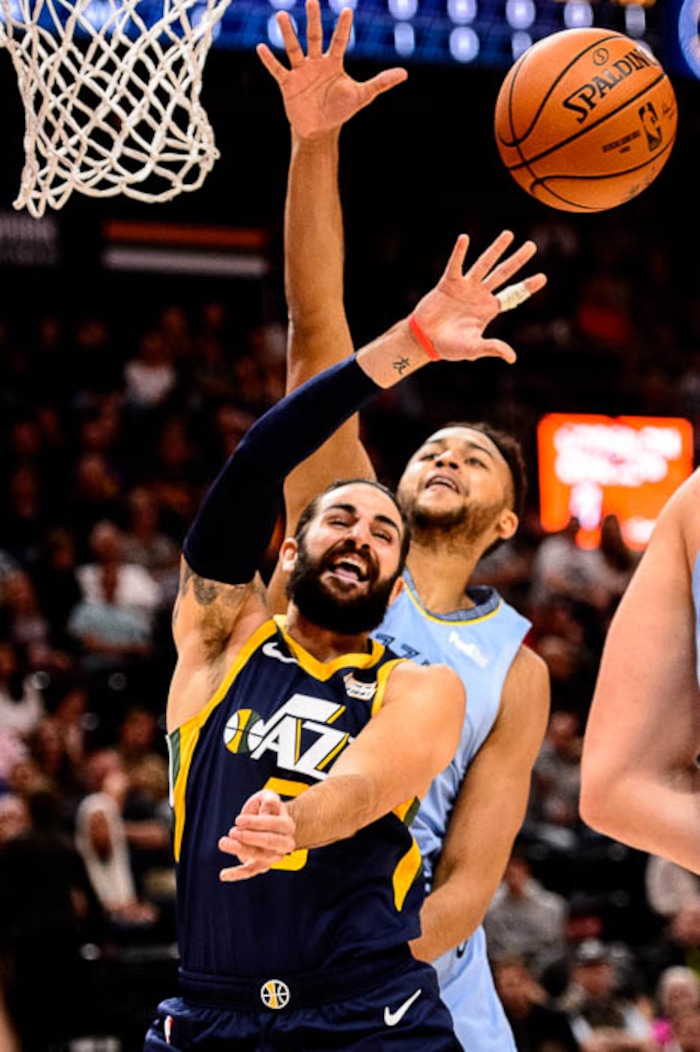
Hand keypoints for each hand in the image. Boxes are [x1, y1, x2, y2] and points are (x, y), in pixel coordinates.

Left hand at [218, 789, 296, 881]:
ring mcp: (273, 856)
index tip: (238, 819)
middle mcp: (284, 843)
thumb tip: (269, 809)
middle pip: (271, 843)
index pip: (276, 825)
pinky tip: (223, 875)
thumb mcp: (267, 797)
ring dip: (240, 850)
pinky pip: (250, 871)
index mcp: (288, 825)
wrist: (267, 823)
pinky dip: (237, 874)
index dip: (257, 822)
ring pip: (259, 857)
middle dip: (251, 837)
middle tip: (233, 831)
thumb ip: (269, 800)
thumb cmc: (265, 807)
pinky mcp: (261, 865)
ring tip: (223, 842)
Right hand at [257, 0, 406, 139]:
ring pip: (294, 48)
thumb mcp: (362, 96)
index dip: (343, 28)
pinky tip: (261, 47)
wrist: (320, 129)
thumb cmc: (341, 110)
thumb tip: (404, 73)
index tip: (347, 10)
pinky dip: (269, 60)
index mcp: (333, 64)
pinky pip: (277, 69)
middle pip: (314, 38)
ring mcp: (301, 72)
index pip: (340, 41)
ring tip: (281, 15)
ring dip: (288, 33)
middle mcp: (316, 63)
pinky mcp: (288, 84)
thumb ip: (381, 82)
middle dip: (313, 20)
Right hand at [411, 232, 547, 364]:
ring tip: (509, 235)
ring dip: (496, 249)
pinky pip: (455, 265)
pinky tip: (464, 239)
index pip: (512, 296)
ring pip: (484, 264)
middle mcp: (479, 294)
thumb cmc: (449, 347)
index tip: (542, 278)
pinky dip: (459, 252)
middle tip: (532, 246)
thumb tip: (512, 358)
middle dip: (517, 260)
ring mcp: (465, 287)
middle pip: (503, 274)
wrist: (425, 340)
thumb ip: (492, 348)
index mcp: (488, 309)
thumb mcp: (473, 349)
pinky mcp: (448, 283)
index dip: (527, 287)